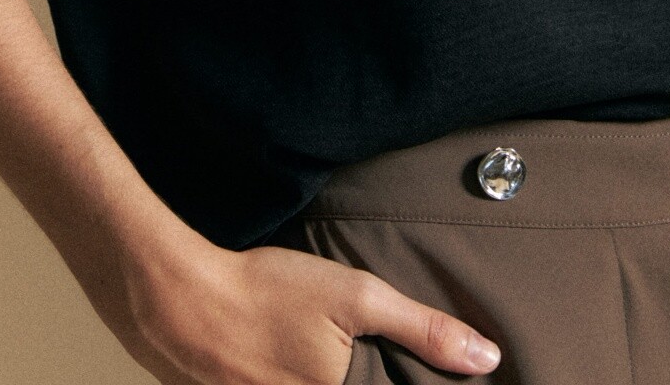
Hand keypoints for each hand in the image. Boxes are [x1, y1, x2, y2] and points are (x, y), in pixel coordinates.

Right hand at [112, 232, 501, 383]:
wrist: (182, 303)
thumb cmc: (268, 293)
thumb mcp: (354, 296)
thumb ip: (422, 329)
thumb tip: (488, 358)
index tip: (448, 382)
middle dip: (384, 383)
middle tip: (379, 364)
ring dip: (350, 381)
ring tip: (333, 356)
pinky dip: (308, 382)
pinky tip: (305, 364)